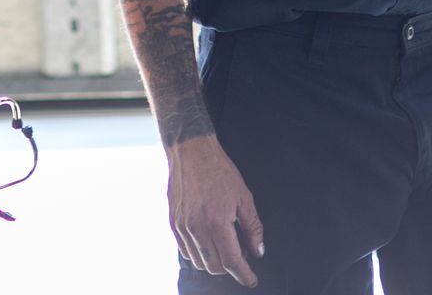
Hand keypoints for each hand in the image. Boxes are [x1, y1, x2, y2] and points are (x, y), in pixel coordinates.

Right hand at [168, 134, 264, 286]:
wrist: (192, 152)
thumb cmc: (220, 172)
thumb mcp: (244, 197)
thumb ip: (253, 227)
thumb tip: (258, 251)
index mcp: (218, 221)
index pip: (232, 261)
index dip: (244, 274)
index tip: (251, 280)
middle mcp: (197, 228)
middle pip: (215, 266)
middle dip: (230, 268)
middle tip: (241, 257)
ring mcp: (182, 227)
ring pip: (199, 262)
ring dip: (214, 262)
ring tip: (225, 247)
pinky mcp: (173, 223)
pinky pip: (186, 251)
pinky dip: (199, 254)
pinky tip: (208, 242)